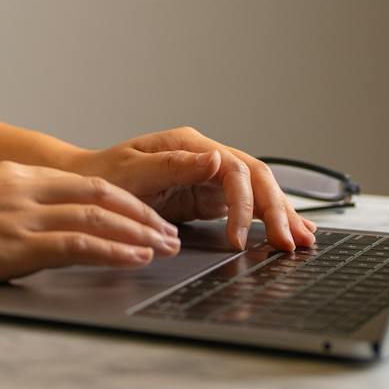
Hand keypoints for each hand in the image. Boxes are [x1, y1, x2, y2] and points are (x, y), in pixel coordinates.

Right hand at [0, 159, 198, 296]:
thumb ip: (12, 209)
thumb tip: (43, 232)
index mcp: (14, 175)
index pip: (85, 183)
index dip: (125, 201)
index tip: (151, 218)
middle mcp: (20, 187)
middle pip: (99, 194)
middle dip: (142, 215)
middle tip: (171, 234)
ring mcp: (15, 214)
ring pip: (93, 216)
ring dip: (137, 233)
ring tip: (165, 248)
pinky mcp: (9, 245)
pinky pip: (72, 243)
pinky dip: (110, 249)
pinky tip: (133, 258)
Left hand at [65, 127, 317, 252]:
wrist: (83, 186)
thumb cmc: (101, 178)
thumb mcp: (132, 173)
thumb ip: (174, 166)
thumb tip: (215, 159)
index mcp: (188, 144)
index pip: (233, 169)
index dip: (243, 204)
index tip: (239, 238)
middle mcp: (204, 156)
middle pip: (255, 177)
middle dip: (277, 210)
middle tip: (290, 244)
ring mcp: (208, 175)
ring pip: (257, 190)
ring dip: (282, 213)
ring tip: (305, 240)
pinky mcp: (207, 195)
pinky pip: (245, 205)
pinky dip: (267, 218)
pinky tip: (288, 230)